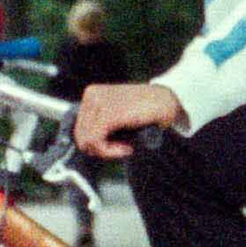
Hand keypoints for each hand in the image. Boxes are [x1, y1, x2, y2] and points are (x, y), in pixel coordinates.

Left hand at [71, 82, 185, 160]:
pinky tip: (127, 148)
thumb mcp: (116, 115)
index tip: (114, 146)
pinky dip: (110, 151)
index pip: (79, 128)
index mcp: (91, 94)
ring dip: (107, 152)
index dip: (94, 144)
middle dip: (100, 149)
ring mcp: (98, 103)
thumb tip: (85, 146)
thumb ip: (99, 126)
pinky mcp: (108, 113)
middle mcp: (92, 95)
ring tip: (125, 148)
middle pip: (81, 136)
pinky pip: (96, 141)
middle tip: (121, 149)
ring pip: (87, 141)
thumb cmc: (144, 112)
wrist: (166, 102)